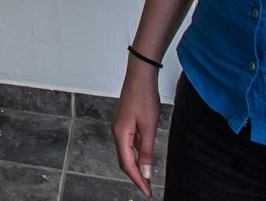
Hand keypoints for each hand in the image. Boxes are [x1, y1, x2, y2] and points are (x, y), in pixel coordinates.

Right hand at [112, 58, 161, 195]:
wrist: (140, 75)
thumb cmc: (144, 97)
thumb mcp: (149, 127)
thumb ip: (146, 151)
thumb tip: (146, 172)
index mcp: (120, 135)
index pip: (128, 165)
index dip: (138, 180)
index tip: (147, 192)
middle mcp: (117, 132)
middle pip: (124, 161)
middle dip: (135, 176)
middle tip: (147, 188)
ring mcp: (120, 126)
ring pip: (126, 152)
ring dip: (136, 166)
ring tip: (146, 177)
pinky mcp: (125, 122)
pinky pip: (128, 143)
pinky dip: (136, 154)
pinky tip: (143, 157)